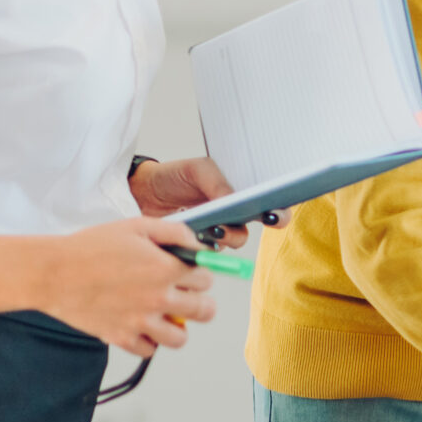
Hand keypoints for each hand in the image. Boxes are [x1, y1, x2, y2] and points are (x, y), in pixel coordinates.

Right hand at [36, 218, 213, 355]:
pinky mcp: (120, 338)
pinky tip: (141, 325)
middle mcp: (157, 298)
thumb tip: (198, 245)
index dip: (199, 273)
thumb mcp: (137, 227)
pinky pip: (150, 350)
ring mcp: (140, 322)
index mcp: (164, 269)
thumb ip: (174, 233)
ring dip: (177, 326)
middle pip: (204, 311)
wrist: (51, 272)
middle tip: (188, 296)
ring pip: (180, 337)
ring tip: (166, 314)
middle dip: (200, 301)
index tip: (191, 273)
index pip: (206, 279)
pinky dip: (149, 341)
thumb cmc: (89, 249)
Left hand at [129, 155, 278, 246]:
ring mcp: (220, 230)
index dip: (280, 207)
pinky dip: (207, 243)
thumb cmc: (173, 177)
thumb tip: (236, 199)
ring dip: (229, 234)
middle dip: (268, 219)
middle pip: (262, 223)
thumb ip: (217, 183)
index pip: (271, 200)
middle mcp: (236, 212)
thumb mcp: (197, 171)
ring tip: (214, 226)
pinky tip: (198, 234)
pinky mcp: (201, 245)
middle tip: (262, 217)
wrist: (141, 193)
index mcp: (240, 191)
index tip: (277, 210)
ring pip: (237, 240)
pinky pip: (212, 250)